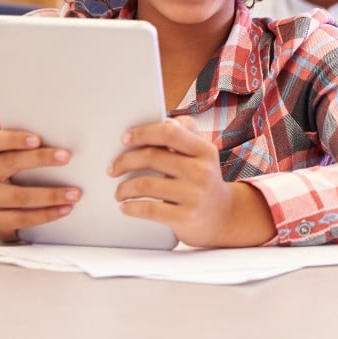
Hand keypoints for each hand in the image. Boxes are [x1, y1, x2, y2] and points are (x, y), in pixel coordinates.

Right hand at [0, 128, 79, 240]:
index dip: (13, 139)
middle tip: (66, 156)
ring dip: (50, 195)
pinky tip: (64, 209)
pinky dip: (45, 215)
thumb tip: (1, 115)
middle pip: (9, 164)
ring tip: (75, 193)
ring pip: (19, 196)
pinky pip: (21, 219)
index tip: (36, 139)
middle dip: (39, 159)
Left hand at [111, 116, 271, 246]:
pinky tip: (126, 207)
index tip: (125, 139)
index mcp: (205, 150)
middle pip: (151, 157)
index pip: (170, 132)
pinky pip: (148, 209)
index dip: (143, 133)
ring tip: (119, 191)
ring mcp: (195, 195)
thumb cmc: (205, 180)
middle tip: (113, 168)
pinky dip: (130, 207)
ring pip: (144, 184)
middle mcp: (202, 171)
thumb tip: (165, 121)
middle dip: (124, 161)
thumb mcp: (203, 154)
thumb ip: (186, 134)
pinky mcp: (186, 217)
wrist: (224, 216)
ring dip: (123, 188)